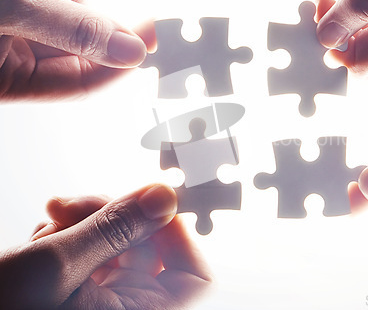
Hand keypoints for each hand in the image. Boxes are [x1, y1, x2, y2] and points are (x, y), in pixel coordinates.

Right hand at [0, 0, 146, 100]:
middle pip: (79, 35)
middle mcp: (11, 51)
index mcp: (7, 78)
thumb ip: (73, 30)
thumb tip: (130, 52)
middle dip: (69, 4)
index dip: (119, 62)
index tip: (150, 36)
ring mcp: (14, 15)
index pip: (81, 82)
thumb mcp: (9, 8)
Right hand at [0, 184, 211, 308]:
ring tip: (51, 221)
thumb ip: (114, 227)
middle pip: (151, 251)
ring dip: (86, 224)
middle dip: (113, 218)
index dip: (178, 236)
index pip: (197, 279)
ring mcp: (102, 305)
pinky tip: (43, 240)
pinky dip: (71, 239)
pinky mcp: (78, 296)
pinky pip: (94, 255)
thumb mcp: (54, 268)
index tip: (147, 205)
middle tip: (72, 206)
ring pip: (119, 246)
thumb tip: (163, 196)